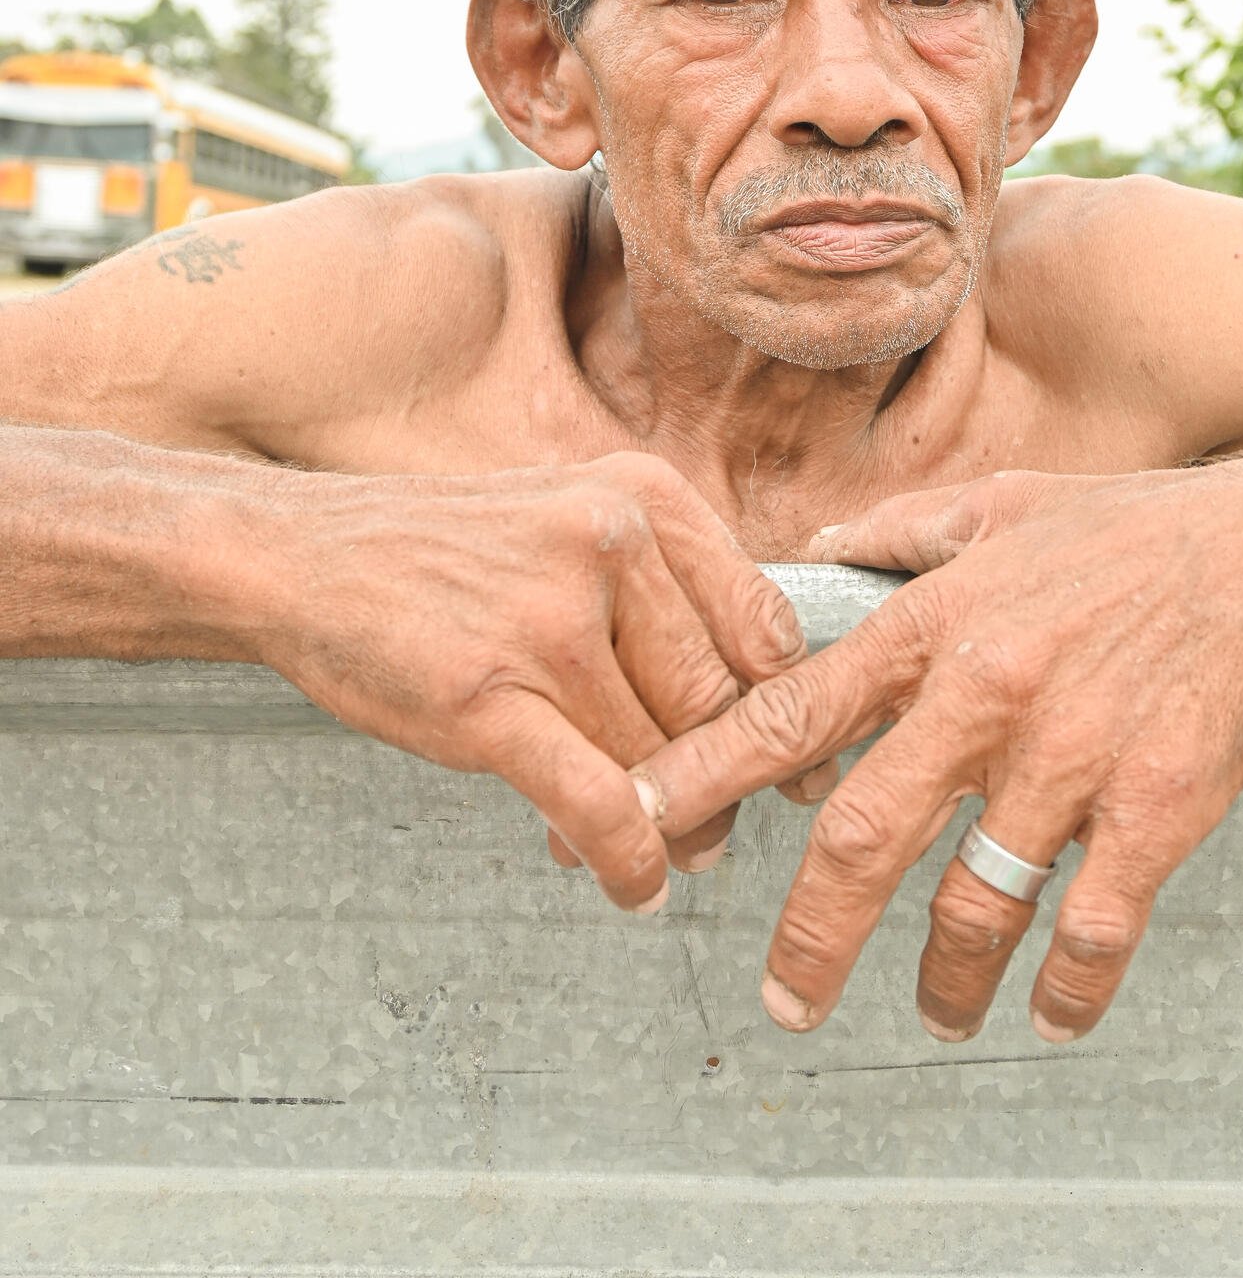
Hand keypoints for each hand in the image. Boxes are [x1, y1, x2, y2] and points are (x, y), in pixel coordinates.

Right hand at [253, 451, 818, 908]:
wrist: (303, 556)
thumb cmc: (444, 552)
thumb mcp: (572, 518)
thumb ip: (661, 587)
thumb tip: (752, 691)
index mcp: (644, 497)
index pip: (762, 623)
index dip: (787, 706)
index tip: (800, 755)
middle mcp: (610, 544)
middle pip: (718, 699)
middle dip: (728, 780)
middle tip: (723, 821)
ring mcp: (549, 622)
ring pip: (662, 757)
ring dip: (676, 825)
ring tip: (667, 848)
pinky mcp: (490, 699)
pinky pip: (599, 804)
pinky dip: (630, 860)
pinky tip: (631, 884)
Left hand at [636, 460, 1242, 1037]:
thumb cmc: (1127, 529)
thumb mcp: (994, 506)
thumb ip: (890, 536)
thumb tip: (803, 555)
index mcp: (934, 622)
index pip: (790, 712)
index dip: (702, 775)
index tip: (639, 821)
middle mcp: (986, 692)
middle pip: (864, 838)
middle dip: (810, 936)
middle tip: (784, 999)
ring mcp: (1071, 754)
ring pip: (974, 903)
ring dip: (943, 978)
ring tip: (936, 1012)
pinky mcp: (1155, 806)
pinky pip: (1091, 926)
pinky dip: (1062, 988)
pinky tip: (1048, 1010)